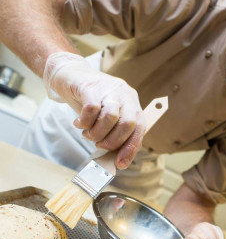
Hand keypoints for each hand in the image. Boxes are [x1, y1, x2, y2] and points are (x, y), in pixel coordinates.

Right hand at [43, 52, 144, 168]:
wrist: (71, 75)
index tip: (120, 163)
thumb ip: (115, 133)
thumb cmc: (91, 100)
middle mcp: (125, 94)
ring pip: (110, 118)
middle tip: (99, 144)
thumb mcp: (107, 116)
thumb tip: (119, 159)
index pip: (140, 128)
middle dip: (112, 142)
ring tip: (87, 134)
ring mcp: (109, 88)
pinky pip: (91, 110)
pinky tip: (79, 123)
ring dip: (97, 133)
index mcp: (133, 103)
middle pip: (128, 124)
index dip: (131, 148)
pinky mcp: (91, 87)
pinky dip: (85, 123)